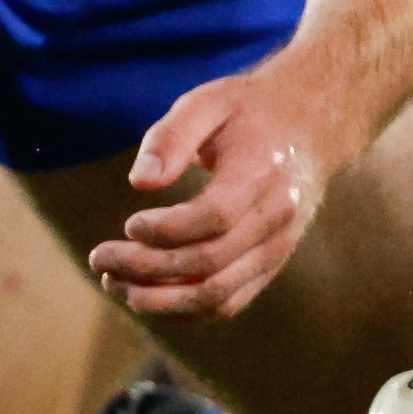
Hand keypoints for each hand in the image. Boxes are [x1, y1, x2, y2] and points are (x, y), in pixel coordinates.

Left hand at [90, 64, 349, 321]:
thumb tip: (139, 181)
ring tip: (113, 283)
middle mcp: (279, 217)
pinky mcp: (271, 265)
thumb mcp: (208, 103)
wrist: (312, 127)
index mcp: (264, 172)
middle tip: (99, 257)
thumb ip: (171, 137)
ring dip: (158, 300)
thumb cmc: (248, 111)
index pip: (215, 217)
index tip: (127, 223)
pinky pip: (226, 304)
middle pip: (209, 262)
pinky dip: (182, 310)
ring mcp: (278, 247)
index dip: (165, 231)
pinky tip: (144, 294)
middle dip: (145, 268)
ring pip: (216, 295)